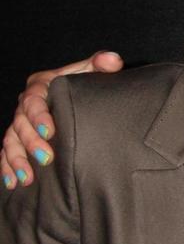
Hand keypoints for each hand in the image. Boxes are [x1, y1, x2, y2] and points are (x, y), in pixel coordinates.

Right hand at [2, 52, 123, 189]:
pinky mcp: (17, 139)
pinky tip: (12, 183)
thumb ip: (100, 65)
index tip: (50, 131)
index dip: (39, 116)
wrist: (75, 94)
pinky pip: (6, 154)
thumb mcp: (90, 72)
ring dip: (16, 160)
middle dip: (31, 143)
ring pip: (11, 142)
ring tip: (27, 177)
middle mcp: (25, 105)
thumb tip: (113, 60)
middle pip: (20, 124)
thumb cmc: (82, 83)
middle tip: (46, 158)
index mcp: (40, 86)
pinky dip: (7, 168)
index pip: (34, 100)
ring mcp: (20, 123)